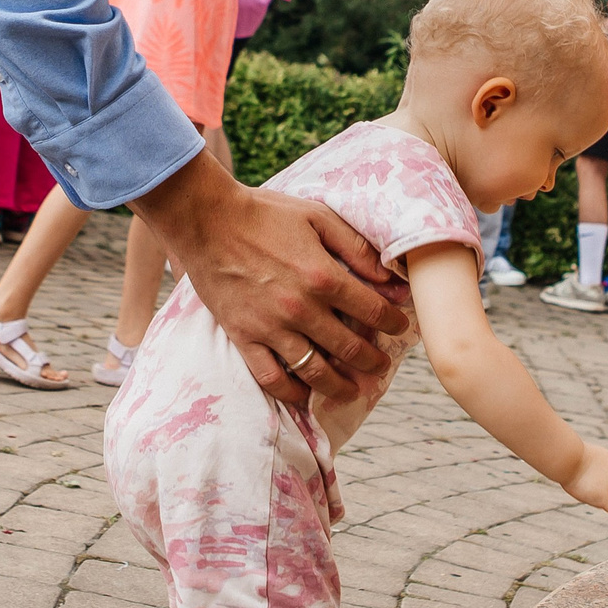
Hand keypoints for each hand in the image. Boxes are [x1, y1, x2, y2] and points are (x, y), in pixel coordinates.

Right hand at [133, 151, 409, 405]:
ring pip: (315, 371)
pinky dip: (291, 392)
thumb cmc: (264, 213)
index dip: (393, 322)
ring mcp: (270, 327)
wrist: (206, 219)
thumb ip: (355, 248)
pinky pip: (271, 377)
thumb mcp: (318, 216)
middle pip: (349, 347)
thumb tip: (390, 277)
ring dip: (340, 386)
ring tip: (353, 390)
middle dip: (372, 361)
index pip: (372, 311)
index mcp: (323, 276)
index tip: (400, 327)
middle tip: (382, 367)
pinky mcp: (243, 337)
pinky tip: (305, 395)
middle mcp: (301, 308)